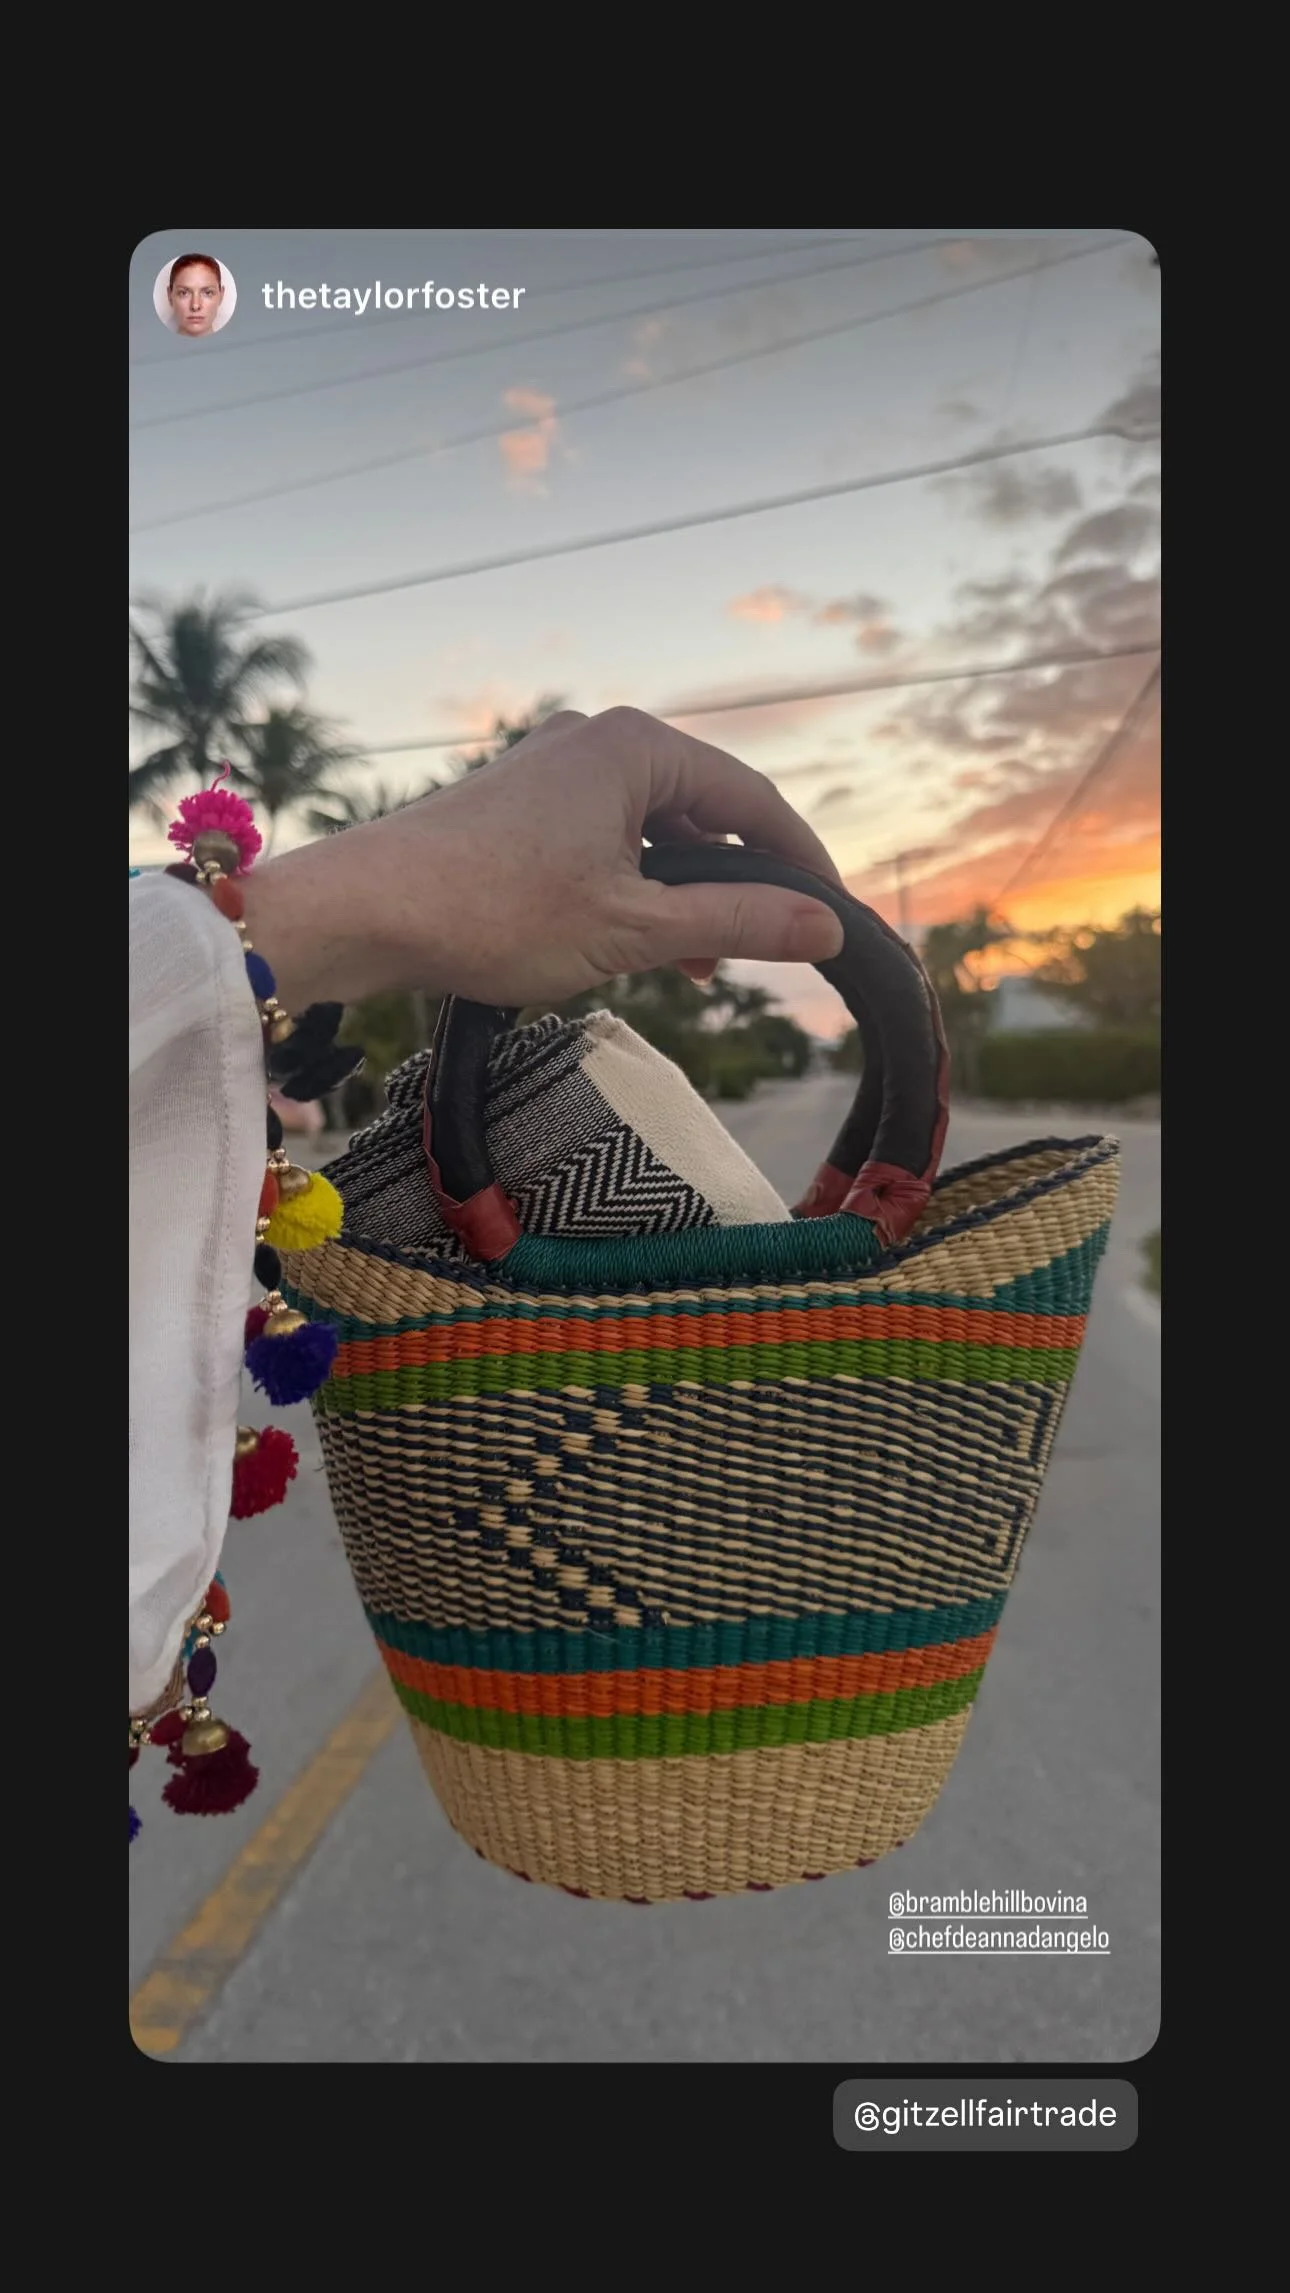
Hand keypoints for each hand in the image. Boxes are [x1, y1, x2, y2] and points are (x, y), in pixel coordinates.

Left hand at [240, 706, 845, 1012]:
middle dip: (740, 884)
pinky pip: (609, 837)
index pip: (755, 802)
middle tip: (773, 951)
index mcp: (637, 747)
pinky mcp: (524, 803)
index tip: (836, 922)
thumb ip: (737, 924)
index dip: (804, 865)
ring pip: (655, 831)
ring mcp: (557, 767)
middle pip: (706, 811)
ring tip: (702, 969)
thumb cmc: (495, 912)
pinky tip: (641, 945)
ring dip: (686, 895)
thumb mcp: (634, 929)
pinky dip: (637, 887)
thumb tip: (827, 930)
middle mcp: (599, 739)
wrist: (364, 911)